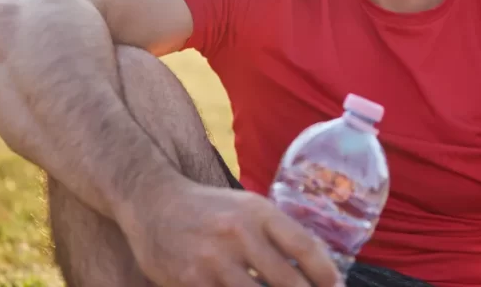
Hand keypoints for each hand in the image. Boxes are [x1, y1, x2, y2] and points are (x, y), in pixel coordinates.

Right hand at [121, 180, 341, 286]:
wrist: (153, 202)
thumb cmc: (208, 209)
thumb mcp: (247, 208)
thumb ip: (279, 233)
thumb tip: (320, 265)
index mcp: (259, 212)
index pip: (305, 248)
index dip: (327, 275)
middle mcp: (239, 233)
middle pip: (289, 282)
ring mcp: (214, 260)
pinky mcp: (190, 281)